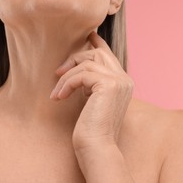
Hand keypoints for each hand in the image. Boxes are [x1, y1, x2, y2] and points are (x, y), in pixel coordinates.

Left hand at [50, 31, 134, 151]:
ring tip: (57, 92)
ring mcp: (119, 81)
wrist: (96, 148)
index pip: (109, 55)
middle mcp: (125, 79)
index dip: (97, 43)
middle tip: (58, 72)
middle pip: (97, 53)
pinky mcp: (109, 85)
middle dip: (75, 59)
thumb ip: (92, 84)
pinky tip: (59, 97)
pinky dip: (66, 84)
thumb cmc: (91, 129)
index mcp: (123, 82)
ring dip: (66, 76)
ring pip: (87, 63)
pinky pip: (81, 74)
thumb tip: (80, 69)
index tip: (87, 34)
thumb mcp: (92, 101)